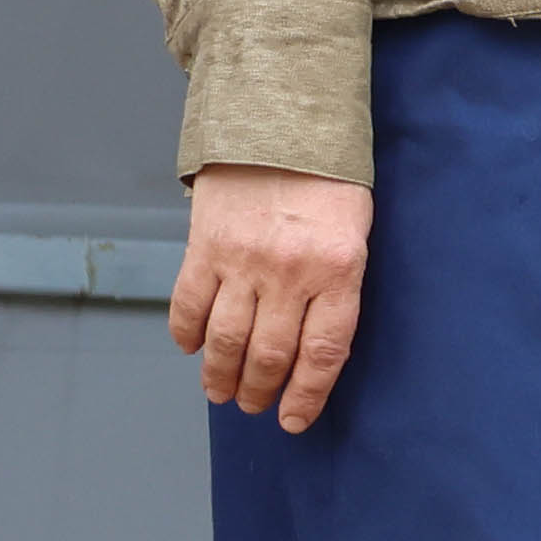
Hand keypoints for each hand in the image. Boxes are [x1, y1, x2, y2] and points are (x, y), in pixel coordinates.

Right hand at [174, 163, 370, 428]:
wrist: (283, 119)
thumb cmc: (328, 181)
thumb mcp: (354, 234)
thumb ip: (335, 289)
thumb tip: (312, 352)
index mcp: (338, 270)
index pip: (322, 353)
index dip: (306, 395)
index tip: (293, 420)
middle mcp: (290, 270)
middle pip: (270, 354)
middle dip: (259, 390)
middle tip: (252, 404)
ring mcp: (244, 258)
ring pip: (226, 339)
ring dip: (221, 374)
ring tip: (220, 392)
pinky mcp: (207, 243)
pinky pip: (189, 303)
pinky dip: (187, 333)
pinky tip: (192, 348)